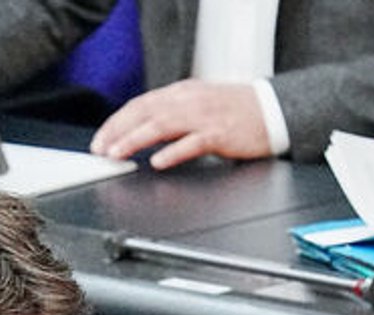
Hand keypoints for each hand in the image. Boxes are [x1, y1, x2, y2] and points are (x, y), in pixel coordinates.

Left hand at [90, 79, 271, 169]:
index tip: (101, 140)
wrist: (272, 111)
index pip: (140, 104)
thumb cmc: (236, 112)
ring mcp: (204, 116)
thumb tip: (141, 130)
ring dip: (136, 139)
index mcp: (182, 93)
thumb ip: (172, 114)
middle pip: (145, 112)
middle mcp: (189, 101)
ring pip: (162, 125)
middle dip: (119, 131)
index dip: (117, 122)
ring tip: (118, 154)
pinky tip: (158, 162)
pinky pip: (192, 142)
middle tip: (101, 150)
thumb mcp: (198, 105)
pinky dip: (173, 152)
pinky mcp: (220, 134)